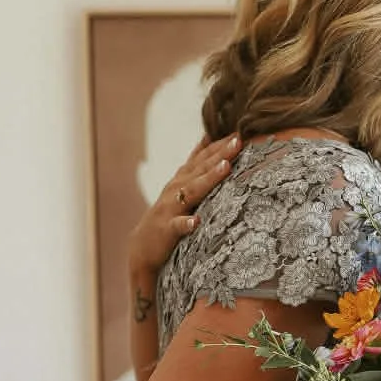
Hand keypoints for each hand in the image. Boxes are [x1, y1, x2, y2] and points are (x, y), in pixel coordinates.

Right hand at [127, 135, 240, 283]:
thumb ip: (196, 166)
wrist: (141, 248)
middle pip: (201, 168)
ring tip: (225, 167)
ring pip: (191, 191)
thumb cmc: (168, 216)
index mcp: (182, 180)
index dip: (220, 144)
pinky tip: (196, 221)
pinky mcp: (166, 230)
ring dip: (208, 179)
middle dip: (220, 153)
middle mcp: (175, 189)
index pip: (203, 157)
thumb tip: (209, 139)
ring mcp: (170, 208)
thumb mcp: (181, 188)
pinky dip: (186, 223)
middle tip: (238, 140)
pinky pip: (177, 226)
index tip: (239, 132)